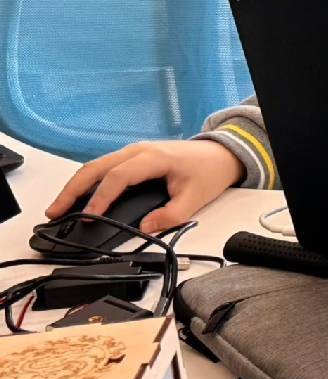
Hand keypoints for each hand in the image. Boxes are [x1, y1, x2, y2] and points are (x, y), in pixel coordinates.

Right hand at [46, 138, 245, 232]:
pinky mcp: (132, 158)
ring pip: (96, 166)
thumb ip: (171, 215)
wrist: (222, 153)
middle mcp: (138, 151)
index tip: (88, 217)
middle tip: (54, 212)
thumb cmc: (209, 171)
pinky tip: (78, 198)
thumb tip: (145, 228)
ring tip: (59, 208)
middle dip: (73, 190)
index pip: (118, 176)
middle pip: (96, 167)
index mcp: (153, 158)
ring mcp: (133, 152)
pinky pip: (104, 168)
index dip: (101, 197)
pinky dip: (87, 182)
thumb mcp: (196, 197)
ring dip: (76, 186)